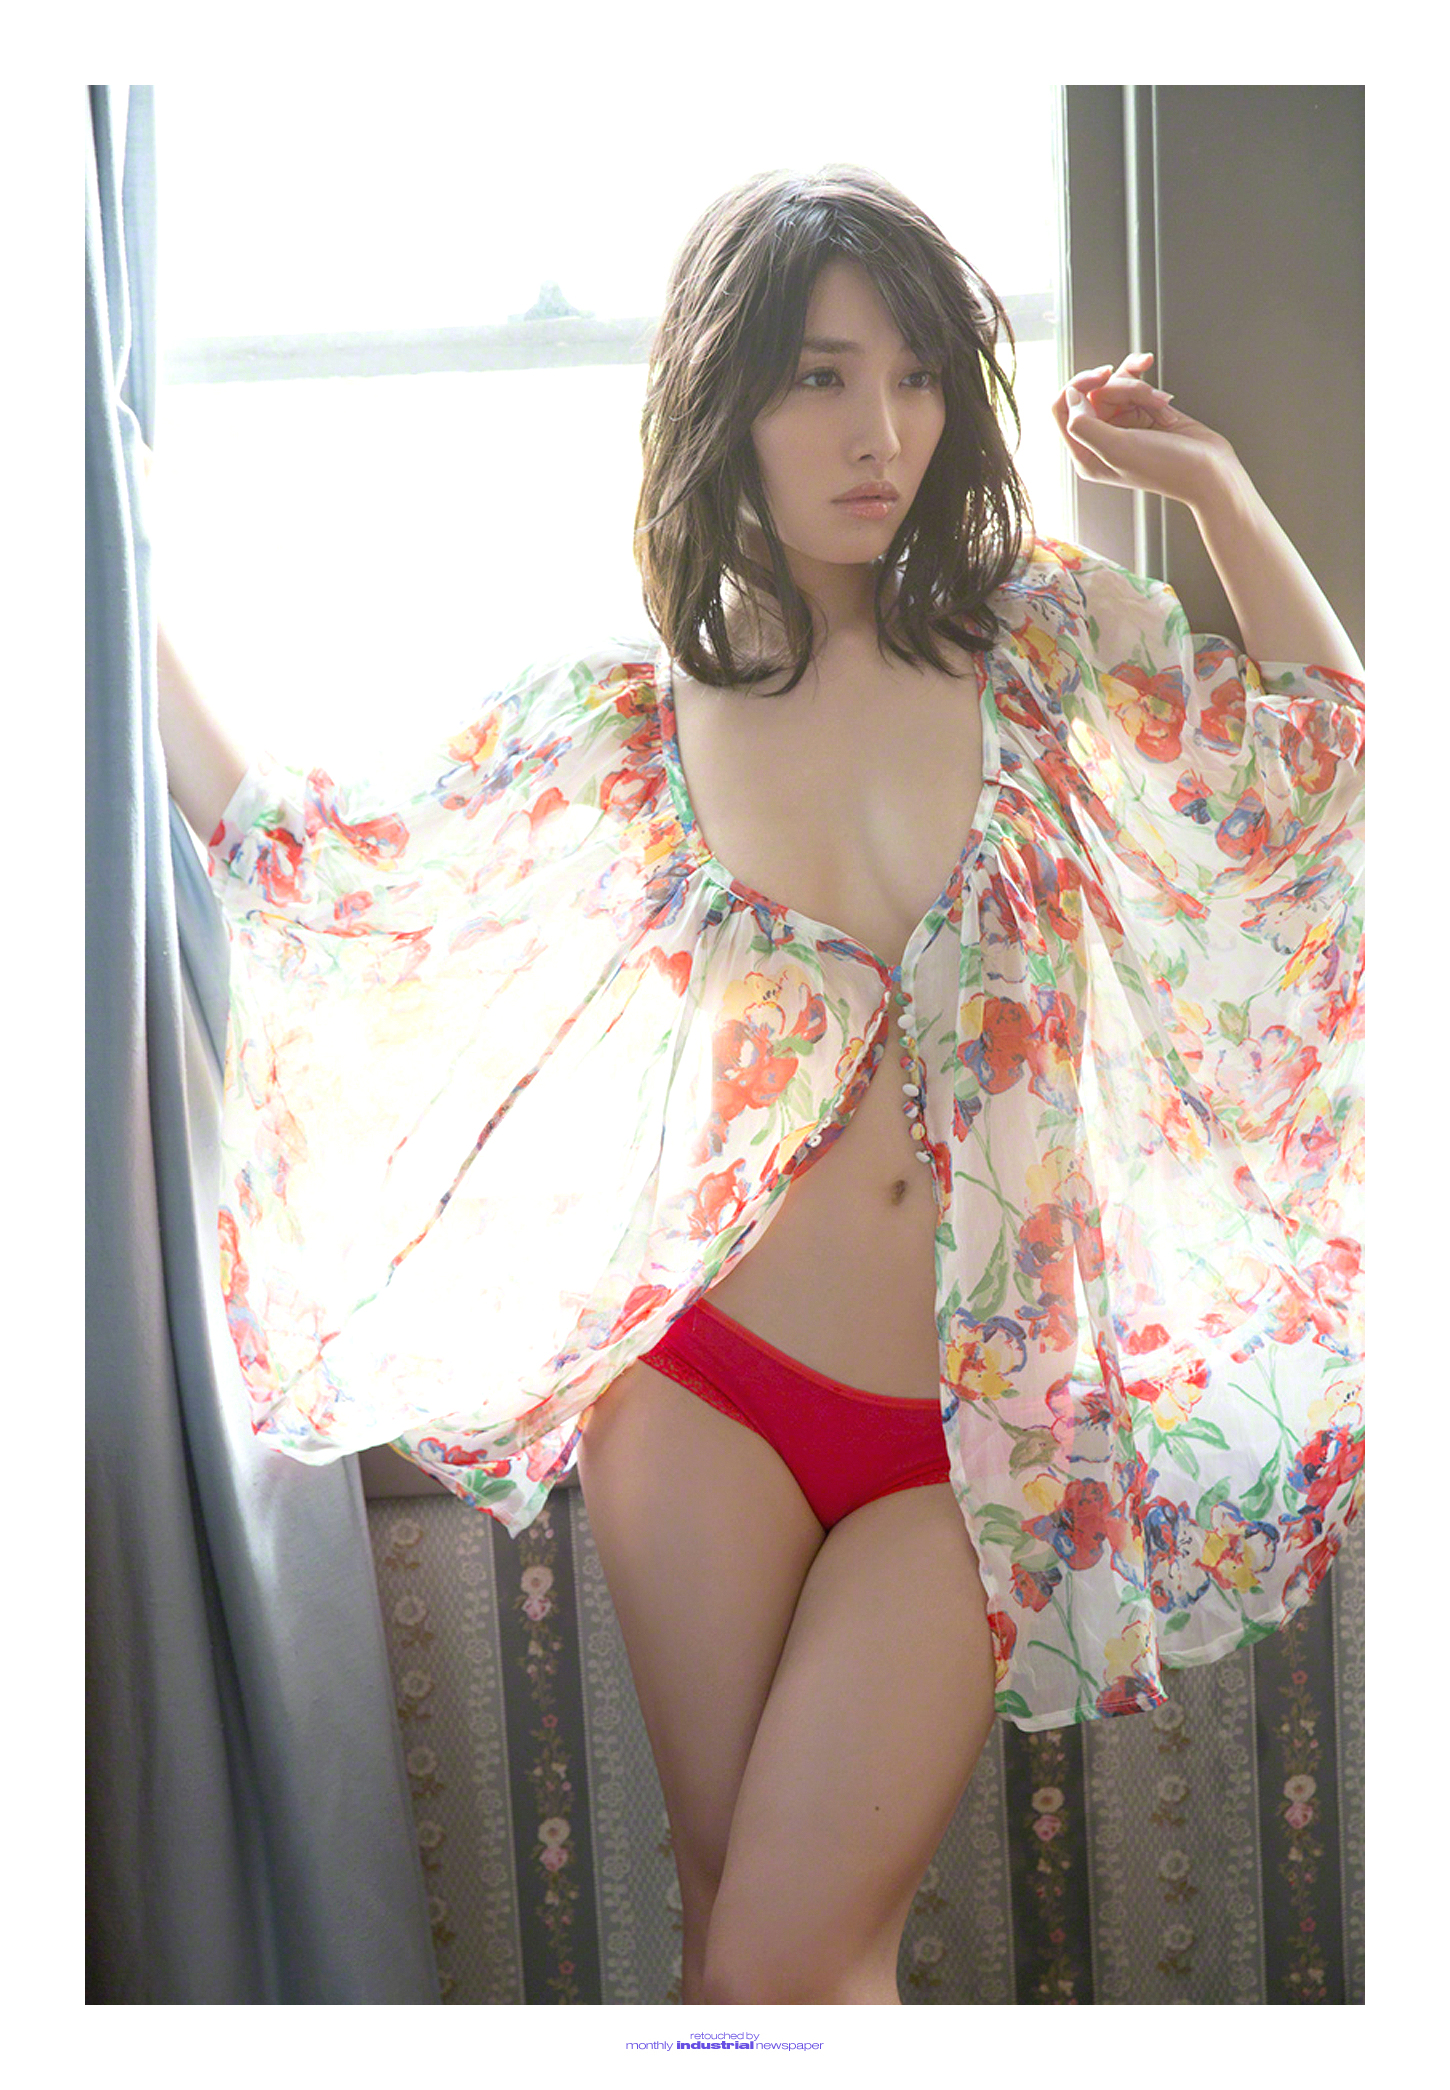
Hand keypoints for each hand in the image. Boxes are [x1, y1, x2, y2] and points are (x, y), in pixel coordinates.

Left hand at [1051, 351, 1237, 509]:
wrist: (1209, 470)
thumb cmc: (1166, 467)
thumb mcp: (1117, 448)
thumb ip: (1084, 424)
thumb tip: (1071, 396)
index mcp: (1085, 454)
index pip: (1062, 409)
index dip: (1078, 385)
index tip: (1102, 376)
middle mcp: (1099, 440)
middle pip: (1092, 392)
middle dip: (1122, 387)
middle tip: (1142, 393)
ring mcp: (1121, 426)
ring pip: (1116, 386)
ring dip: (1141, 390)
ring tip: (1161, 405)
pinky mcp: (1141, 414)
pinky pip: (1136, 387)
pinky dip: (1151, 390)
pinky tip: (1165, 399)